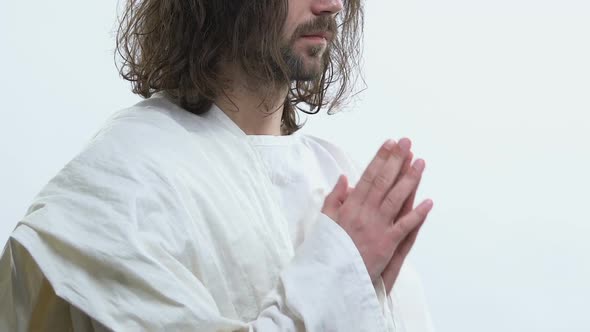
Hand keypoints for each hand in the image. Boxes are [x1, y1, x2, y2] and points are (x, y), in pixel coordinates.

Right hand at [321, 138, 432, 282]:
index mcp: (349, 207)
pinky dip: (417, 214)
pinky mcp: (387, 244)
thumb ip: (334, 199)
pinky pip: (405, 226)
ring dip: (410, 180)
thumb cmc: (327, 250)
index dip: (380, 159)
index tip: (389, 144)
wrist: (329, 277)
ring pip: (396, 198)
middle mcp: (364, 213)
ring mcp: (377, 228)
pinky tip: (429, 202)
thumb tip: (344, 179)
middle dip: (396, 161)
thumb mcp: (324, 221)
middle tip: (407, 143)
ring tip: (420, 162)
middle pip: (384, 182)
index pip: (367, 177)